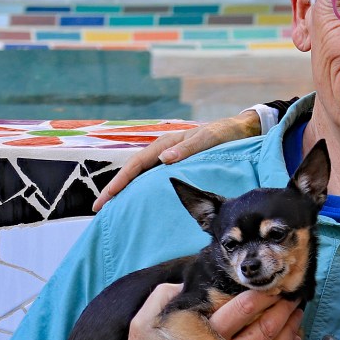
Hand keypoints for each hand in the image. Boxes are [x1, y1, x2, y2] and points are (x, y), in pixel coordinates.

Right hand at [93, 110, 261, 210]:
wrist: (240, 130)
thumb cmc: (224, 133)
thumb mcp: (209, 139)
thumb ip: (188, 148)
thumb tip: (164, 159)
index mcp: (166, 143)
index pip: (135, 165)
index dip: (118, 182)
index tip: (104, 199)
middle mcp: (163, 150)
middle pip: (133, 171)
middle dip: (115, 189)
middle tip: (99, 209)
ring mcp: (169, 157)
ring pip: (141, 175)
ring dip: (126, 189)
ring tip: (113, 207)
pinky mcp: (176, 164)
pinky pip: (153, 178)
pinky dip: (142, 188)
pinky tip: (139, 201)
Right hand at [116, 284, 303, 339]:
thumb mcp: (146, 322)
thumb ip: (166, 294)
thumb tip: (191, 278)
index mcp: (202, 333)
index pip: (243, 307)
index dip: (262, 292)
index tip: (272, 281)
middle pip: (264, 326)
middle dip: (282, 306)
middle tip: (290, 292)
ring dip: (290, 327)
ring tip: (296, 311)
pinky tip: (294, 338)